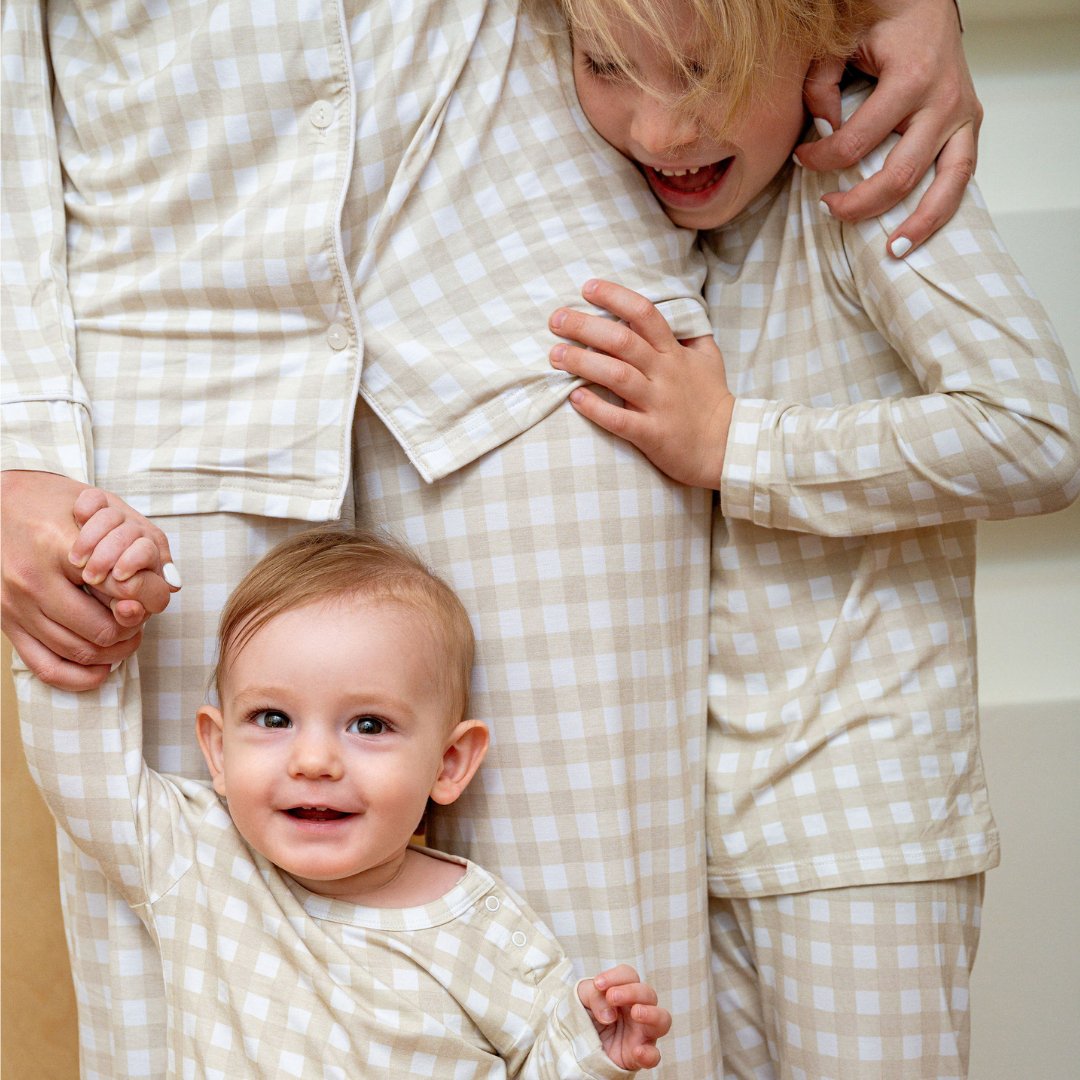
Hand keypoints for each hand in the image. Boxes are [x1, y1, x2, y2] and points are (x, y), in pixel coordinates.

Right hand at [1, 472, 177, 689]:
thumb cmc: (53, 502)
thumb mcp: (99, 507)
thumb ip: (137, 540)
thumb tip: (170, 584)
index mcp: (55, 545)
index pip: (119, 585)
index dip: (148, 595)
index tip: (155, 594)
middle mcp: (31, 579)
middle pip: (101, 627)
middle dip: (132, 627)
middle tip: (141, 616)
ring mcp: (14, 606)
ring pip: (79, 650)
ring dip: (114, 651)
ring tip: (128, 635)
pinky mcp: (6, 624)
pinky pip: (46, 667)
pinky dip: (81, 675)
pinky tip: (103, 666)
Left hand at [549, 279, 733, 488]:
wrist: (728, 446)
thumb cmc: (712, 401)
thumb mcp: (708, 358)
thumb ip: (690, 333)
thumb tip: (677, 308)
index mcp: (675, 353)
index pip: (644, 314)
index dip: (615, 296)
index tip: (587, 288)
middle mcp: (665, 373)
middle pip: (622, 341)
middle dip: (585, 326)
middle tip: (556, 320)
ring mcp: (658, 403)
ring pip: (616, 376)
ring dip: (582, 362)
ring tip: (554, 355)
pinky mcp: (652, 434)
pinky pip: (619, 420)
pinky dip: (595, 408)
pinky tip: (574, 397)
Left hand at [577, 965, 670, 1070]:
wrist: (580, 1049)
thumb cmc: (587, 1017)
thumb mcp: (582, 999)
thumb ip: (594, 996)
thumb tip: (610, 1014)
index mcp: (624, 991)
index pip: (629, 975)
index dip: (616, 977)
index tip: (598, 984)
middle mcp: (638, 1008)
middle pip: (648, 993)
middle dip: (631, 992)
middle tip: (612, 997)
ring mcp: (642, 1033)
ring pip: (663, 1020)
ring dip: (652, 1014)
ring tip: (636, 1013)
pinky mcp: (639, 1056)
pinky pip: (654, 1056)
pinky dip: (649, 1054)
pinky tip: (637, 1051)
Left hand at [795, 0, 980, 255]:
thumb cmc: (882, 19)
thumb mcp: (841, 43)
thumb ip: (821, 86)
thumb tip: (822, 133)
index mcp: (910, 78)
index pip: (855, 143)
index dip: (821, 160)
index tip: (800, 159)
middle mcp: (944, 101)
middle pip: (900, 175)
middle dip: (860, 203)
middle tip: (828, 210)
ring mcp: (963, 115)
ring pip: (947, 185)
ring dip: (919, 223)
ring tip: (894, 252)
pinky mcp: (970, 125)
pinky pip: (961, 176)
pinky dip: (941, 208)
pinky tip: (917, 232)